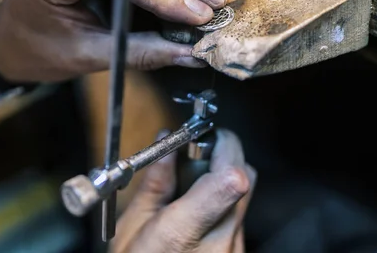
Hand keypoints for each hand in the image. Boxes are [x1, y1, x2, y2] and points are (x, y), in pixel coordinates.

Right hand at [111, 129, 255, 252]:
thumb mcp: (130, 229)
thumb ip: (154, 185)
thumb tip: (165, 146)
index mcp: (183, 235)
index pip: (228, 183)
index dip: (226, 149)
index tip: (211, 134)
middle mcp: (221, 244)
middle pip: (245, 180)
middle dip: (226, 154)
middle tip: (198, 151)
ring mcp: (235, 251)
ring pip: (244, 198)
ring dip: (224, 178)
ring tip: (192, 185)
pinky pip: (239, 218)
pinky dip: (223, 203)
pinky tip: (197, 212)